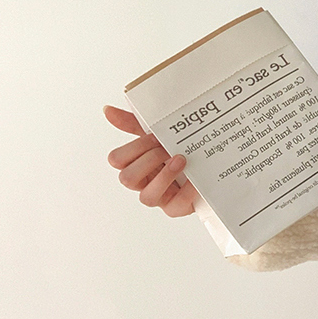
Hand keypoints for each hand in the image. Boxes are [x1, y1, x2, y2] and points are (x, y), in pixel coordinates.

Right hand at [104, 104, 199, 218]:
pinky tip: (195, 177)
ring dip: (164, 176)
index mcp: (136, 164)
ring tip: (181, 160)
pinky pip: (176, 205)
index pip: (116, 160)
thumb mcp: (158, 134)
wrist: (210, 163)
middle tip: (166, 148)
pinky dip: (187, 190)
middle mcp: (144, 183)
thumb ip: (134, 123)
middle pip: (127, 178)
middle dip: (148, 159)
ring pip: (146, 198)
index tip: (152, 136)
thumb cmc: (178, 150)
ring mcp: (160, 198)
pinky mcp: (177, 208)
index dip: (133, 148)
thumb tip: (107, 110)